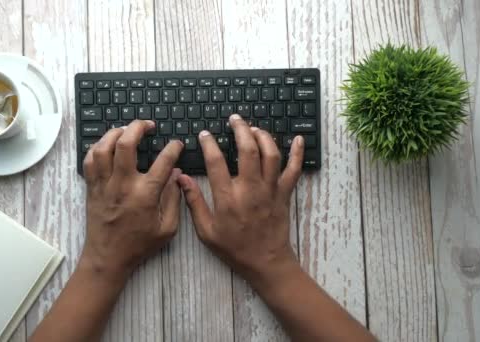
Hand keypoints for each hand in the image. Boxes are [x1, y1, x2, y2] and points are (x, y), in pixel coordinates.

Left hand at [82, 120, 183, 280]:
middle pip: (126, 144)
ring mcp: (104, 185)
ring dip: (115, 133)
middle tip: (148, 125)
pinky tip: (107, 145)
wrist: (108, 258)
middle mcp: (122, 185)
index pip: (162, 162)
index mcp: (145, 195)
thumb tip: (177, 175)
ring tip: (126, 130)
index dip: (173, 148)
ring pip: (103, 147)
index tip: (177, 144)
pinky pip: (89, 160)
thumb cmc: (139, 245)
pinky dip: (97, 147)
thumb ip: (174, 199)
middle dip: (138, 127)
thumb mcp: (167, 228)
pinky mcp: (92, 187)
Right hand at [177, 114, 304, 289]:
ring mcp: (270, 190)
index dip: (209, 144)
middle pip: (248, 150)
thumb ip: (194, 202)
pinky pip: (294, 170)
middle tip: (234, 119)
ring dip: (263, 136)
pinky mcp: (284, 194)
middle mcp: (250, 190)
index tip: (205, 134)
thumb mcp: (206, 230)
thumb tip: (181, 178)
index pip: (216, 162)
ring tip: (254, 128)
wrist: (265, 262)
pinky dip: (297, 153)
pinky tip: (297, 139)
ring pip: (271, 155)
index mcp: (228, 198)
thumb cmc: (233, 247)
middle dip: (240, 129)